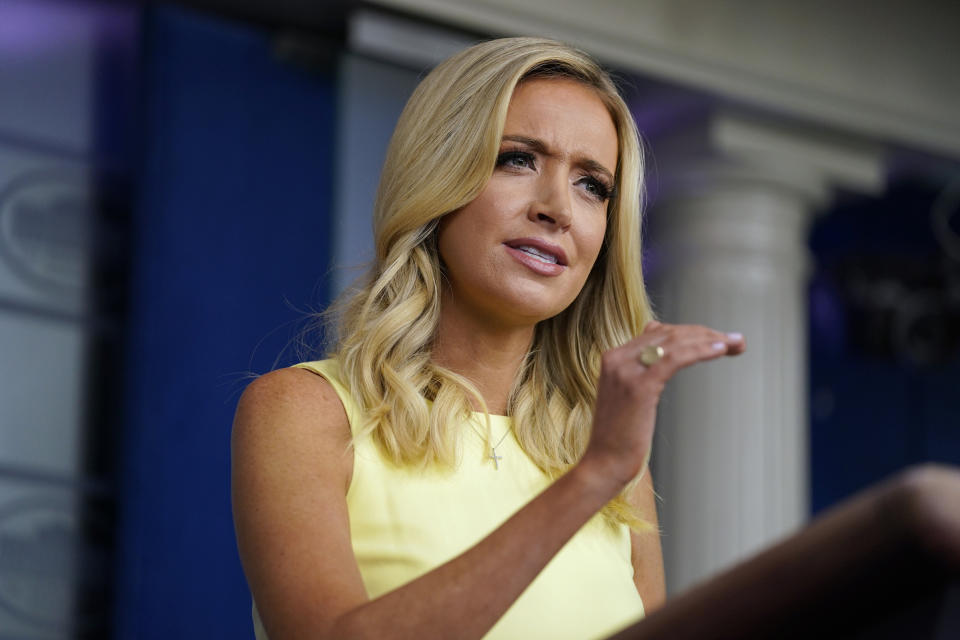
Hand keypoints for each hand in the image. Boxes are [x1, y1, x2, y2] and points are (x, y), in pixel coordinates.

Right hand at [582, 321, 745, 487]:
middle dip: (705, 333)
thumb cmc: (620, 437)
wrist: (604, 462)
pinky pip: (675, 358)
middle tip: (734, 340)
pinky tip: (719, 350)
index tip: (717, 339)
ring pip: (674, 342)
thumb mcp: (628, 397)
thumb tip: (665, 361)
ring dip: (709, 339)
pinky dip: (700, 350)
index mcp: (614, 358)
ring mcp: (626, 370)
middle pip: (669, 333)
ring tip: (735, 343)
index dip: (691, 332)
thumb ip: (642, 375)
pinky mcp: (640, 386)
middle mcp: (618, 358)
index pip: (658, 332)